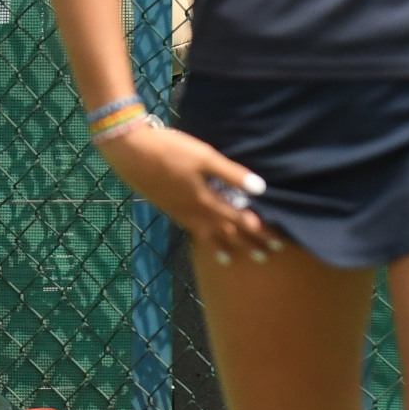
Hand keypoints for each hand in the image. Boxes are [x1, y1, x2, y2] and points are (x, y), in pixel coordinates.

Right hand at [97, 122, 281, 265]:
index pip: (240, 220)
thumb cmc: (171, 150)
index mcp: (206, 200)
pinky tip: (201, 237)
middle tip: (265, 256)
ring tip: (230, 259)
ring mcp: (180, 212)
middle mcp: (194, 212)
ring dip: (222, 246)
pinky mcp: (169, 208)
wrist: (131, 153)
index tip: (277, 240)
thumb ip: (231, 174)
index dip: (259, 230)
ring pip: (206, 235)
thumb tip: (261, 189)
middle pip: (226, 232)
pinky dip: (201, 238)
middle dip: (247, 243)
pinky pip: (192, 230)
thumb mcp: (204, 156)